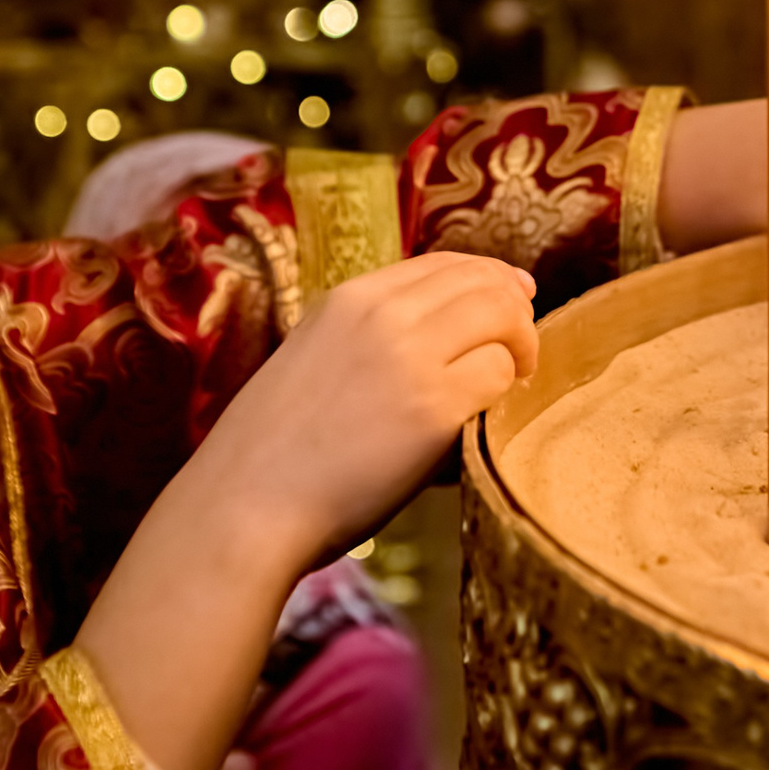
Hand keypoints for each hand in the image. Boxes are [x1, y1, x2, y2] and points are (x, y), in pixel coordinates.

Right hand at [74, 252, 535, 769]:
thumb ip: (366, 342)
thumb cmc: (271, 454)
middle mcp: (382, 314)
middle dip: (516, 310)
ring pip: (502, 321)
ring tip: (513, 384)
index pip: (442, 265)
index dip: (488, 278)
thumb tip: (434, 345)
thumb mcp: (312, 361)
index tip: (512, 297)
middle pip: (485, 282)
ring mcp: (410, 356)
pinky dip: (504, 395)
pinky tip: (491, 419)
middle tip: (524, 348)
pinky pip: (498, 378)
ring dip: (519, 350)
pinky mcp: (433, 407)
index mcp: (349, 298)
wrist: (244, 505)